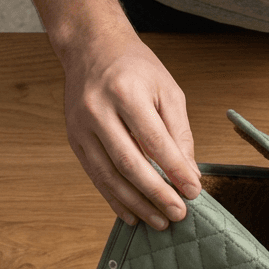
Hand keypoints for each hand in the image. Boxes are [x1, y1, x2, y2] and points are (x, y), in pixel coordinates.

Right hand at [60, 23, 201, 229]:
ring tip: (159, 222)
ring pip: (110, 176)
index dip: (175, 171)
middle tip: (179, 214)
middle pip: (130, 163)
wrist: (91, 47)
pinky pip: (96, 177)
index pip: (155, 142)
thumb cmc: (135, 68)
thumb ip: (180, 134)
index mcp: (126, 91)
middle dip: (157, 194)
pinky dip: (115, 200)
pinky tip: (133, 216)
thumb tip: (190, 175)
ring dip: (136, 204)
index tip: (194, 192)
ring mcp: (81, 126)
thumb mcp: (167, 91)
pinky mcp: (74, 139)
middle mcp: (98, 109)